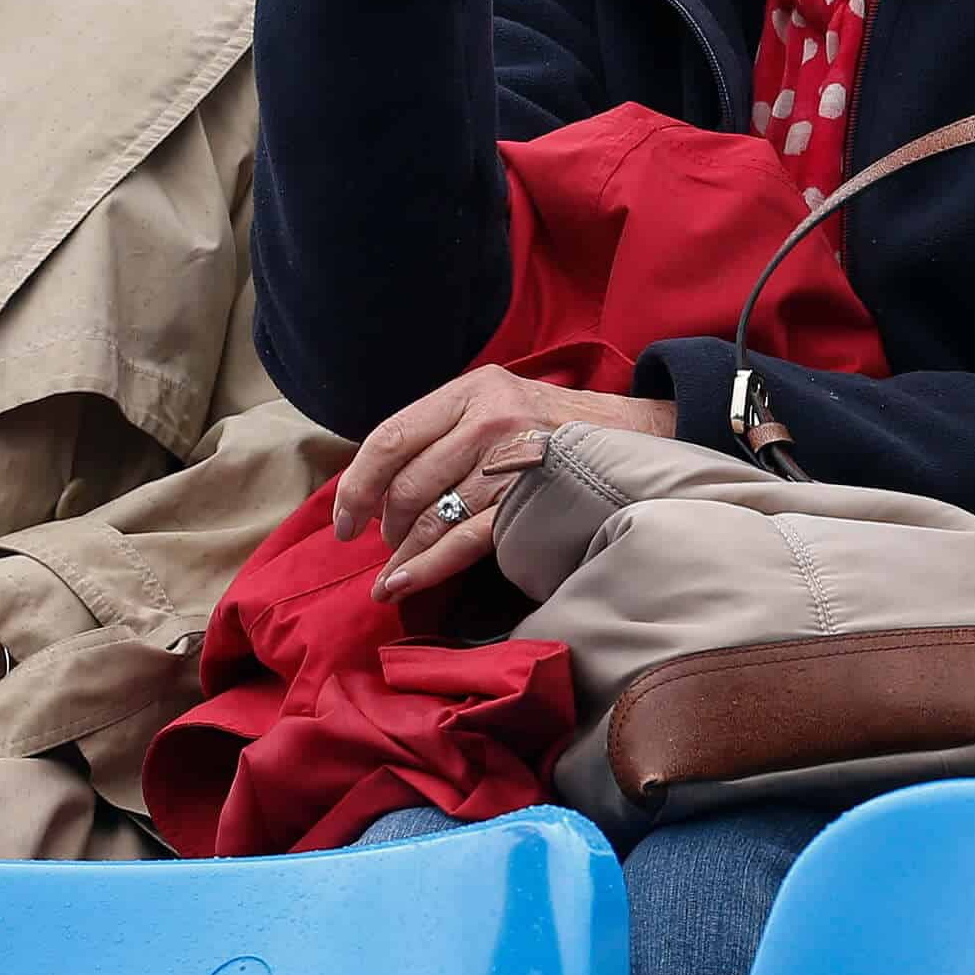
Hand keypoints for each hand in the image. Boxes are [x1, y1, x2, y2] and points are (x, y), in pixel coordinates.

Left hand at [333, 367, 677, 600]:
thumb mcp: (496, 401)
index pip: (390, 438)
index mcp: (471, 390)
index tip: (342, 520)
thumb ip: (443, 429)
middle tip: (385, 544)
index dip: (356, 485)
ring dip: (403, 555)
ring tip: (391, 576)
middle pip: (407, 483)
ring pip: (432, 516)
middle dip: (386, 524)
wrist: (631, 438)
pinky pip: (464, 542)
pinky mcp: (531, 501)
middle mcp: (489, 419)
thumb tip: (375, 484)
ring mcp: (512, 461)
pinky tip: (403, 584)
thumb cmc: (551, 427)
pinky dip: (426, 568)